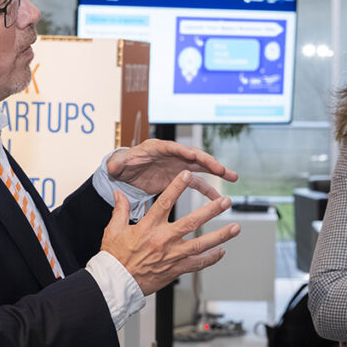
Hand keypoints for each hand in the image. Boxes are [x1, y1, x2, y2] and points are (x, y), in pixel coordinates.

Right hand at [101, 171, 239, 295]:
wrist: (118, 284)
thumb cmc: (114, 257)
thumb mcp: (113, 230)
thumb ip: (120, 210)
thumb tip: (119, 194)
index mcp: (148, 227)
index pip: (165, 202)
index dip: (177, 187)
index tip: (188, 175)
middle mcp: (164, 240)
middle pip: (192, 222)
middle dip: (211, 211)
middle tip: (225, 202)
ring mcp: (172, 256)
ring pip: (202, 244)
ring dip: (220, 236)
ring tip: (235, 228)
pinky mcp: (176, 269)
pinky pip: (198, 264)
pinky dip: (211, 258)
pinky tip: (221, 252)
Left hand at [106, 139, 238, 199]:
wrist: (126, 173)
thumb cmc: (123, 165)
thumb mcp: (117, 165)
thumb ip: (117, 164)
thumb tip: (114, 165)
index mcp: (157, 148)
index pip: (173, 148)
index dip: (184, 152)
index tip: (195, 157)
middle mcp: (172, 154)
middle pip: (193, 155)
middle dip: (208, 161)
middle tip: (222, 169)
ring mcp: (178, 165)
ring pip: (201, 167)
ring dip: (216, 172)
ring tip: (233, 177)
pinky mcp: (180, 177)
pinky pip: (197, 182)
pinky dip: (207, 189)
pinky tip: (218, 198)